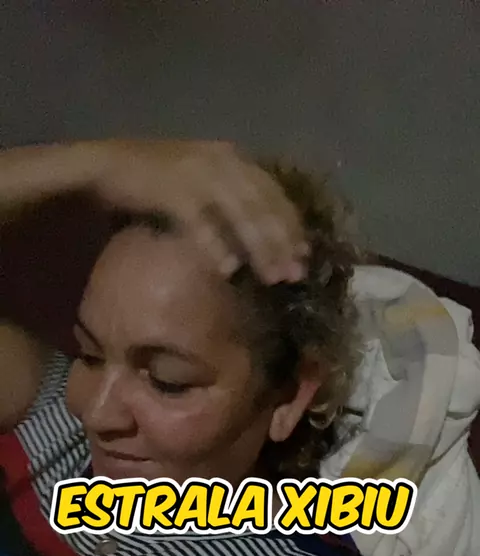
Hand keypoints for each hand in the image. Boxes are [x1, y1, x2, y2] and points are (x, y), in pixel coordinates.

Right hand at [92, 139, 307, 283]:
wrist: (105, 164)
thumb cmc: (154, 178)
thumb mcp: (199, 183)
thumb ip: (228, 203)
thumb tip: (254, 240)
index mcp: (230, 157)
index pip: (272, 192)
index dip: (291, 224)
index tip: (305, 253)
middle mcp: (220, 161)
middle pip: (262, 206)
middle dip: (281, 242)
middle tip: (295, 274)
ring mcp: (196, 174)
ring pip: (241, 215)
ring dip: (259, 248)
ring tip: (271, 277)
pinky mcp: (172, 190)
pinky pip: (201, 223)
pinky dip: (215, 247)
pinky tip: (227, 270)